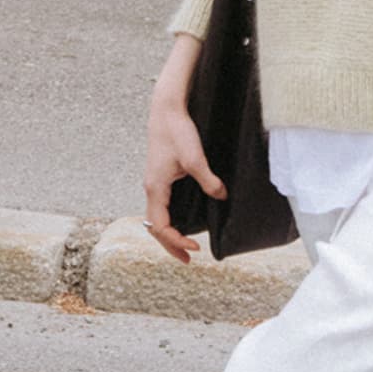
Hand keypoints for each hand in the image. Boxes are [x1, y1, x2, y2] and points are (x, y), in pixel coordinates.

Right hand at [145, 37, 221, 263]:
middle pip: (155, 227)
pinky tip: (182, 222)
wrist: (165, 110)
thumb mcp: (195, 158)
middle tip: (189, 261)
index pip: (160, 226)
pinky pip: (160, 207)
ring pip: (156, 218)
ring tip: (184, 247)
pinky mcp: (159, 177)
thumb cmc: (176, 131)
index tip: (195, 248)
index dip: (176, 241)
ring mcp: (154, 184)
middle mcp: (151, 189)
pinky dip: (169, 220)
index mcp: (155, 188)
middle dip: (170, 245)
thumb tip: (221, 196)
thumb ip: (208, 180)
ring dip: (169, 234)